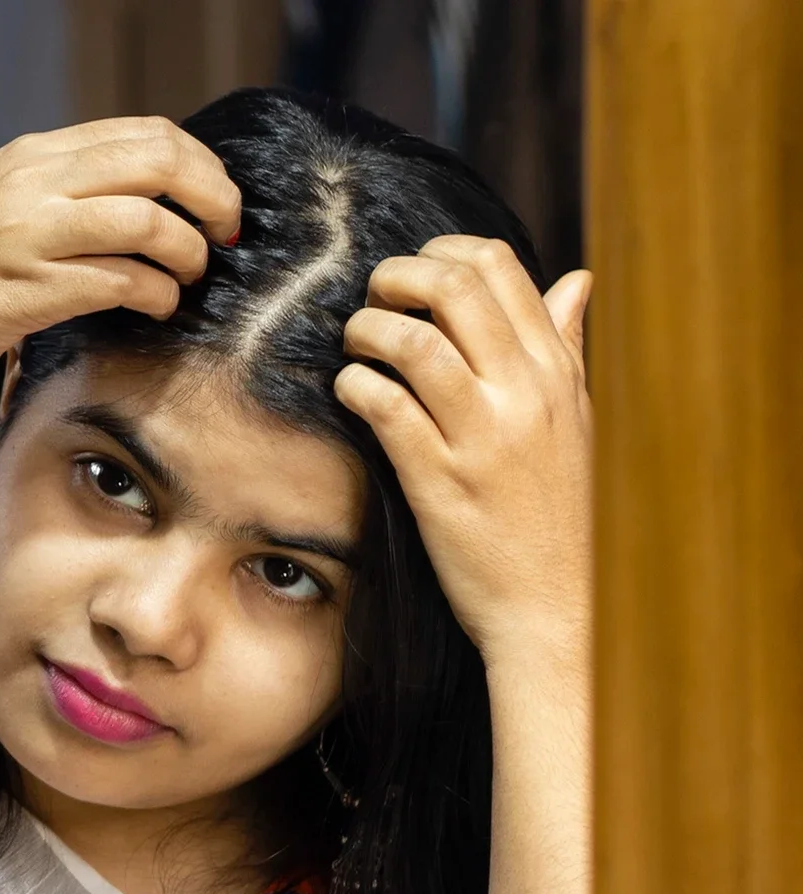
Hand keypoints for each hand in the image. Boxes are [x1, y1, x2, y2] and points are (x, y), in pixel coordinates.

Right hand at [0, 115, 239, 425]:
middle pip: (157, 162)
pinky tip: (154, 308)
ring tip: (188, 278)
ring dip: (187, 252)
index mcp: (24, 160)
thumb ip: (45, 200)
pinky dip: (154, 295)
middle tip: (224, 234)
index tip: (213, 199)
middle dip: (211, 197)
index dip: (197, 163)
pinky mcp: (24, 293)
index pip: (140, 134)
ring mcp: (25, 237)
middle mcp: (28, 186)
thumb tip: (121, 212)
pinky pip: (118, 281)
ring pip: (147, 220)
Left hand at [335, 238, 595, 671]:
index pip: (500, 267)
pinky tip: (350, 392)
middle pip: (453, 287)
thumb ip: (566, 347)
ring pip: (412, 340)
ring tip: (355, 347)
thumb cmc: (560, 513)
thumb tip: (575, 280)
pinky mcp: (439, 479)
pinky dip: (354, 385)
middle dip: (393, 277)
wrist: (555, 606)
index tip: (411, 277)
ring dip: (365, 329)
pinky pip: (384, 405)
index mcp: (556, 371)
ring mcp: (483, 435)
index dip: (440, 253)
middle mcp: (525, 393)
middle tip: (371, 301)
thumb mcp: (577, 420)